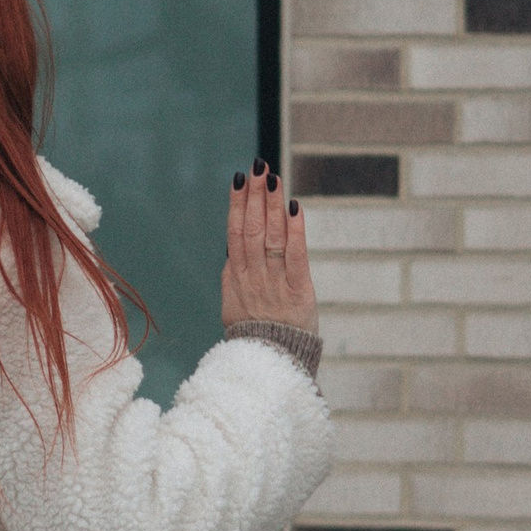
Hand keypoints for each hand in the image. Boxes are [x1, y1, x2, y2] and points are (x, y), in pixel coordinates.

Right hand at [221, 162, 315, 336]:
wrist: (270, 364)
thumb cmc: (254, 333)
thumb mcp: (234, 302)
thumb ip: (234, 273)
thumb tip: (232, 247)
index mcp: (235, 277)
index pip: (235, 232)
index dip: (237, 204)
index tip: (240, 178)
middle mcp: (252, 276)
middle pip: (251, 229)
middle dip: (255, 196)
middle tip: (258, 167)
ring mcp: (274, 282)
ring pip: (271, 237)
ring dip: (272, 205)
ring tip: (274, 178)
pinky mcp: (298, 291)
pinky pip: (296, 256)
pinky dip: (295, 230)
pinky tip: (295, 208)